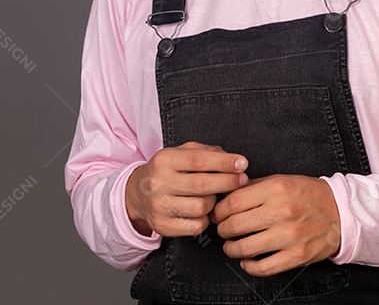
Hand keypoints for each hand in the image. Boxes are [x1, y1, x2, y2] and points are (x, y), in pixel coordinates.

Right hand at [125, 142, 248, 237]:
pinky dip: (206, 219)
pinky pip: (196, 226)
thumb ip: (205, 152)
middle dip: (228, 182)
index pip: (199, 160)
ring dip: (215, 201)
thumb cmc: (166, 171)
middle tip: (242, 180)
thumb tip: (231, 160)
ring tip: (214, 195)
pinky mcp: (162, 226)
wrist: (136, 194)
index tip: (242, 163)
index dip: (224, 163)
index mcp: (164, 160)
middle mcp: (158, 183)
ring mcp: (159, 206)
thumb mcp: (180, 153)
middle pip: (202, 185)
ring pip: (201, 207)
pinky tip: (203, 211)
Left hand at [211, 174, 340, 276]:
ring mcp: (289, 235)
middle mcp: (282, 211)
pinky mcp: (297, 255)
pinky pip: (264, 267)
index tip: (218, 215)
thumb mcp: (281, 180)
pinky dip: (250, 267)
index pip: (233, 202)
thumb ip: (254, 186)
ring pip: (245, 248)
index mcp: (276, 189)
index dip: (219, 211)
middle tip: (223, 230)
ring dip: (232, 249)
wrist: (341, 212)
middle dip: (223, 230)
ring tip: (232, 246)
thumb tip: (226, 195)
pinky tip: (247, 261)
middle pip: (235, 225)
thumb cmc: (308, 195)